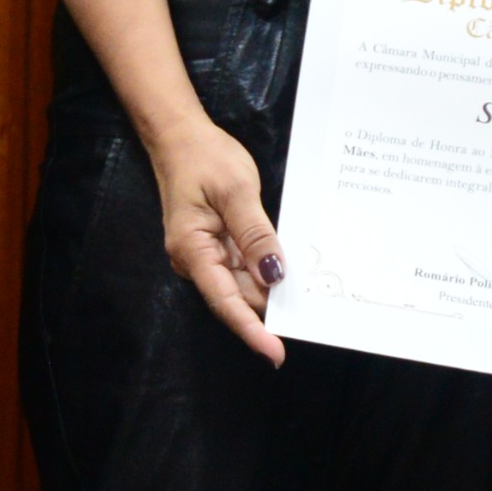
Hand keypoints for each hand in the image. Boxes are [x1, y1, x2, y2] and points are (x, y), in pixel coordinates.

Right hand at [151, 114, 287, 362]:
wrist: (180, 137)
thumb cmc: (204, 157)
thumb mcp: (236, 190)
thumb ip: (255, 234)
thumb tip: (272, 275)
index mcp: (193, 249)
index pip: (225, 301)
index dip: (252, 330)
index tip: (276, 354)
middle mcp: (195, 260)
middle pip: (237, 296)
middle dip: (270, 309)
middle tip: (311, 317)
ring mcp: (205, 254)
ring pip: (243, 284)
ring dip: (271, 290)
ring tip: (308, 297)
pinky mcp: (216, 246)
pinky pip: (243, 267)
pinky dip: (265, 270)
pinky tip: (289, 273)